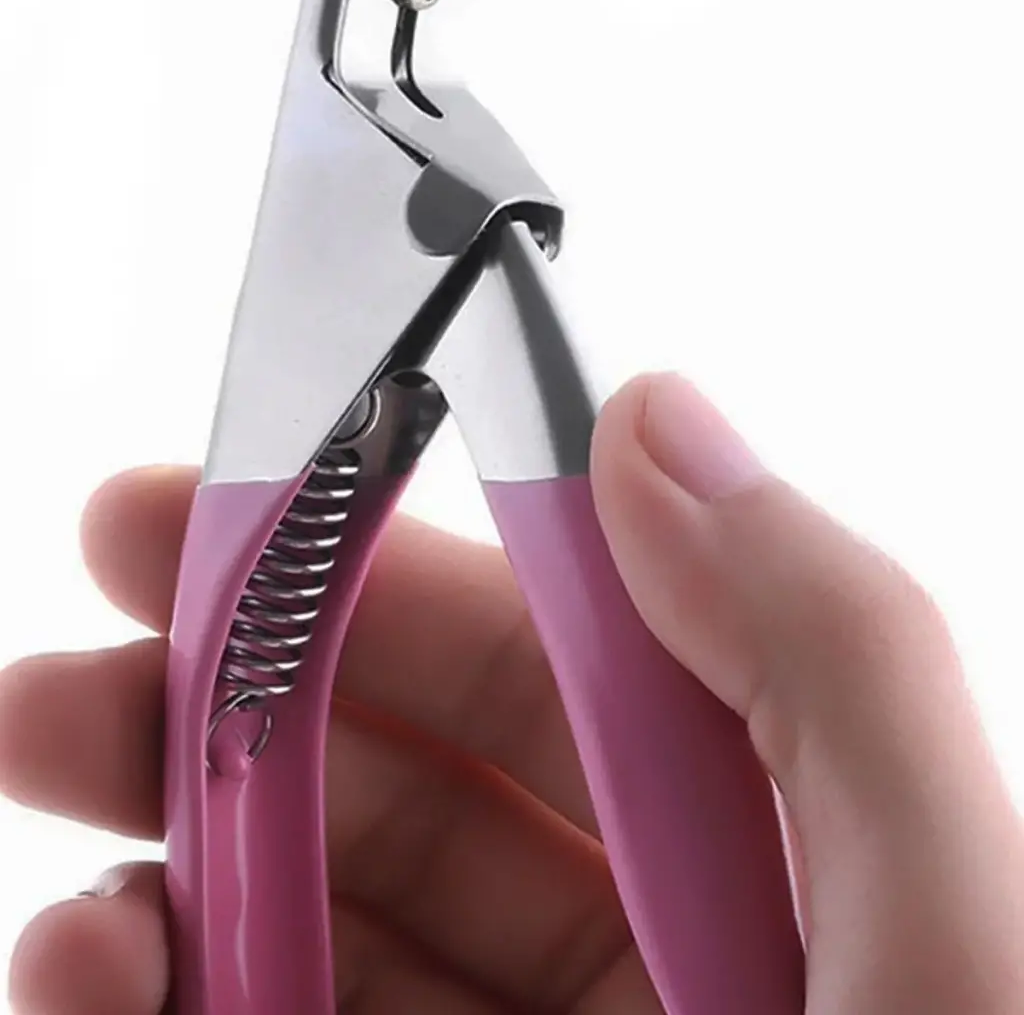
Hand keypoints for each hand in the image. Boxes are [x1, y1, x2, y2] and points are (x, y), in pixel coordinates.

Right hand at [2, 374, 1021, 1012]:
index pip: (553, 667)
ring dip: (170, 871)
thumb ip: (829, 655)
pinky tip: (96, 982)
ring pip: (319, 938)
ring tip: (68, 840)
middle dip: (227, 703)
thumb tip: (658, 413)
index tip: (220, 505)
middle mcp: (658, 965)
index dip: (381, 570)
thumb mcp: (955, 924)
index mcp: (779, 864)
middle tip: (76, 652)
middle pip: (408, 796)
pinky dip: (156, 1014)